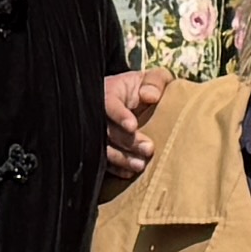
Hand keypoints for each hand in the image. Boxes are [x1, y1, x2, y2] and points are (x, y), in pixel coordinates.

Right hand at [100, 68, 169, 184]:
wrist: (129, 101)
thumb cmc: (142, 89)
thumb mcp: (152, 78)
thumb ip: (155, 81)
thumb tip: (151, 96)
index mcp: (109, 93)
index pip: (109, 103)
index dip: (119, 115)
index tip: (132, 125)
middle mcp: (98, 113)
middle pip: (107, 130)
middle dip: (127, 141)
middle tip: (148, 149)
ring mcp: (95, 132)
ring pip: (102, 148)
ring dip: (121, 158)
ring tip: (140, 165)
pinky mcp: (97, 148)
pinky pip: (102, 161)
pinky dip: (115, 168)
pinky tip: (129, 173)